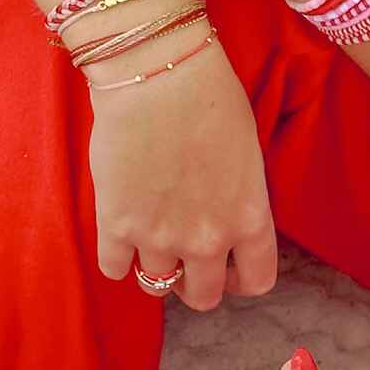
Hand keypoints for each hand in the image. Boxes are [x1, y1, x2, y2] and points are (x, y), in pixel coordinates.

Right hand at [89, 41, 276, 308]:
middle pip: (203, 296)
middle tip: (183, 260)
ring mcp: (160, 238)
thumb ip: (239, 200)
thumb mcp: (247, 155)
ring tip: (148, 241)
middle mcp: (208, 240)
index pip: (256, 281)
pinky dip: (116, 257)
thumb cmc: (209, 97)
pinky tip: (118, 233)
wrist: (157, 73)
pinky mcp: (117, 226)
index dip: (240, 280)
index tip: (227, 268)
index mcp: (249, 220)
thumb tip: (224, 218)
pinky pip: (113, 268)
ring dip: (154, 269)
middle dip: (195, 284)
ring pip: (156, 287)